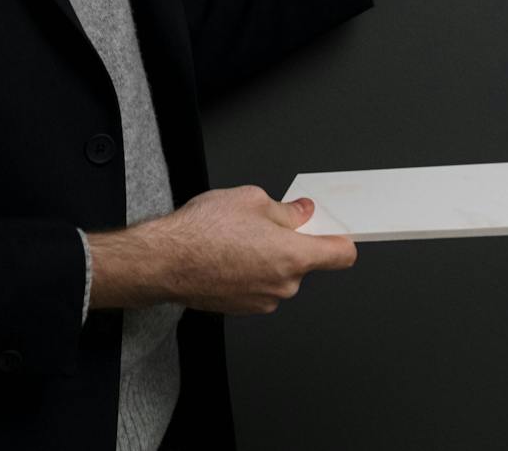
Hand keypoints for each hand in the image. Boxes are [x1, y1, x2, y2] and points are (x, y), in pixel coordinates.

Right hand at [148, 185, 357, 314]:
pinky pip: (260, 286)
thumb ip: (286, 210)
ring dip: (269, 258)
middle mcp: (283, 285)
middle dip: (292, 243)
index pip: (342, 255)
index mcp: (293, 256)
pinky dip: (251, 272)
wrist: (164, 261)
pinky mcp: (244, 308)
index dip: (342, 240)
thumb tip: (301, 212)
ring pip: (280, 274)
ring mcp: (263, 300)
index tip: (339, 233)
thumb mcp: (251, 200)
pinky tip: (228, 255)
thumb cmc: (202, 231)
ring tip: (238, 239)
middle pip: (306, 263)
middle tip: (267, 224)